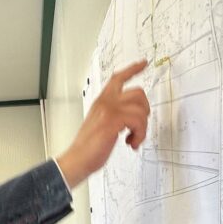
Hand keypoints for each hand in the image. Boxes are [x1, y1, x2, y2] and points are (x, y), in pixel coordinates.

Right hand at [57, 60, 149, 187]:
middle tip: (138, 126)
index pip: (118, 78)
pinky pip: (138, 121)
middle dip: (145, 110)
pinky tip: (131, 143)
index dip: (133, 69)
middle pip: (138, 92)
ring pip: (141, 109)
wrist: (76, 160)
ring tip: (133, 140)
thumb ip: (113, 117)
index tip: (144, 63)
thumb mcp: (101, 126)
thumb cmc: (87, 149)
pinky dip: (139, 135)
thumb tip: (132, 119)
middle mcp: (105, 102)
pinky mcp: (113, 121)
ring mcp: (109, 110)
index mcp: (101, 102)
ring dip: (143, 128)